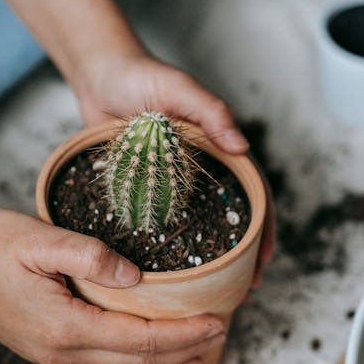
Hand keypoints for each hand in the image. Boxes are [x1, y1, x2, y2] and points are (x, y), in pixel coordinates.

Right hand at [0, 208, 224, 363]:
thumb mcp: (40, 239)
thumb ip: (92, 256)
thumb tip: (138, 277)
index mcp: (65, 326)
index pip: (141, 338)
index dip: (183, 332)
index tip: (217, 320)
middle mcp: (60, 351)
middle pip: (137, 362)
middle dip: (184, 351)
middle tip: (221, 335)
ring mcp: (51, 356)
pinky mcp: (44, 351)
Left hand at [77, 51, 274, 283]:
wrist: (99, 76)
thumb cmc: (140, 75)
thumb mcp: (179, 89)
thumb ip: (210, 112)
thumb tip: (243, 146)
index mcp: (218, 146)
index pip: (252, 190)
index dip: (263, 227)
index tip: (265, 259)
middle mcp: (199, 167)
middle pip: (228, 214)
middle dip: (240, 252)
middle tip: (242, 288)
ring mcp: (171, 179)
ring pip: (195, 221)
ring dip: (206, 253)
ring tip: (210, 288)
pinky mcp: (142, 184)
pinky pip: (159, 217)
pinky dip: (167, 242)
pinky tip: (165, 267)